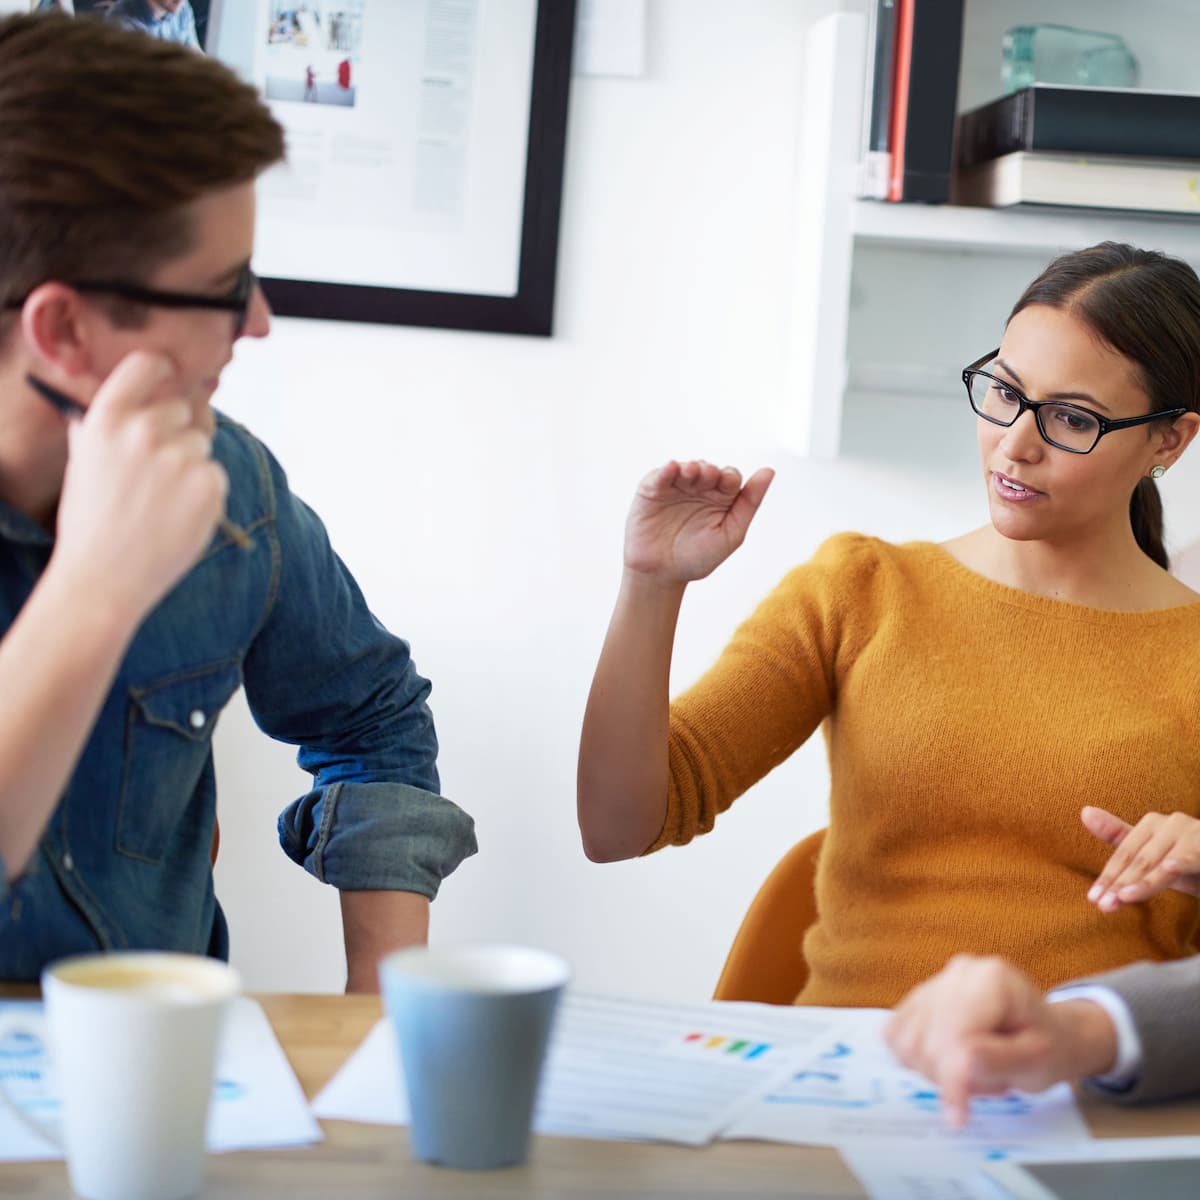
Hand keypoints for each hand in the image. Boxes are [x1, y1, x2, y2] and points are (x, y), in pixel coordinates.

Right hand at [50, 351, 227, 626]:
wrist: (104, 578)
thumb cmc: (92, 522)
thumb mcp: (85, 461)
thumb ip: (105, 424)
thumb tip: (131, 395)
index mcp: (107, 418)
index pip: (148, 365)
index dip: (164, 370)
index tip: (172, 377)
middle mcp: (143, 431)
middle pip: (185, 409)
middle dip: (178, 432)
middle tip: (157, 472)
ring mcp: (179, 457)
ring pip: (202, 445)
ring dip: (192, 467)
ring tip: (162, 502)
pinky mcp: (209, 483)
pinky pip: (216, 475)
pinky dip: (205, 494)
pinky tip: (178, 516)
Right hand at [623, 460, 773, 583]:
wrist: (662, 576)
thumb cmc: (698, 558)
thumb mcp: (731, 533)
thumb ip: (750, 502)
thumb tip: (769, 471)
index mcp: (721, 498)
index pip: (730, 478)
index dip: (730, 477)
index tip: (728, 485)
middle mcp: (699, 489)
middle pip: (708, 469)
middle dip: (710, 470)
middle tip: (709, 475)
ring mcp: (675, 488)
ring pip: (685, 468)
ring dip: (690, 466)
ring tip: (692, 471)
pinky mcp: (651, 491)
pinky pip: (659, 475)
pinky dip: (666, 469)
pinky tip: (673, 468)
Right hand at [884, 955, 1117, 1128]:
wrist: (1044, 1032)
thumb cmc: (1047, 1048)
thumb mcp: (1038, 1063)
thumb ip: (1000, 1061)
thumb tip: (960, 1064)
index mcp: (993, 979)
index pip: (954, 1032)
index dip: (952, 1079)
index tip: (958, 1117)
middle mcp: (960, 972)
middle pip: (926, 1038)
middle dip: (946, 1076)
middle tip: (983, 1086)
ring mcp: (937, 980)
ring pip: (906, 1038)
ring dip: (933, 1070)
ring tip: (971, 1071)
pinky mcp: (919, 997)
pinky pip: (896, 1034)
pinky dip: (915, 1059)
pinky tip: (948, 1060)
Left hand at [1083, 805, 1199, 911]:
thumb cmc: (1192, 863)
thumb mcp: (1156, 859)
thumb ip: (1121, 838)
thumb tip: (1084, 811)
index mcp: (1155, 823)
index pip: (1125, 854)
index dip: (1109, 877)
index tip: (1094, 900)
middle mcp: (1173, 822)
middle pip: (1138, 859)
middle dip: (1119, 884)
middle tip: (1103, 906)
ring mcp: (1194, 832)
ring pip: (1160, 863)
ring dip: (1141, 883)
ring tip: (1122, 898)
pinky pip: (1190, 858)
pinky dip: (1178, 864)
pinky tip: (1167, 869)